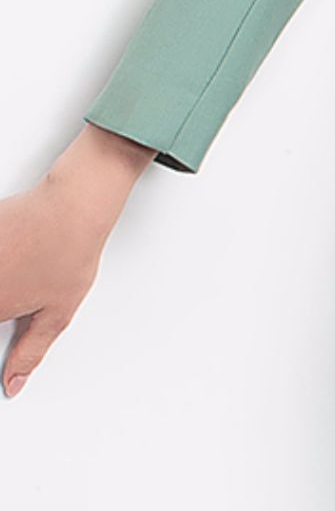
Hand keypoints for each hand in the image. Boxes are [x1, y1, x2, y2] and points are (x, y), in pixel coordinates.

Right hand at [1, 126, 155, 397]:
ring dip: (4, 278)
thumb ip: (29, 353)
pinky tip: (12, 254)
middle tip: (19, 297)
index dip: (2, 329)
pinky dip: (1, 258)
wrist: (76, 201)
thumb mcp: (57, 314)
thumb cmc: (70, 251)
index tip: (10, 320)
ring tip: (21, 273)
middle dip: (4, 304)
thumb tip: (13, 382)